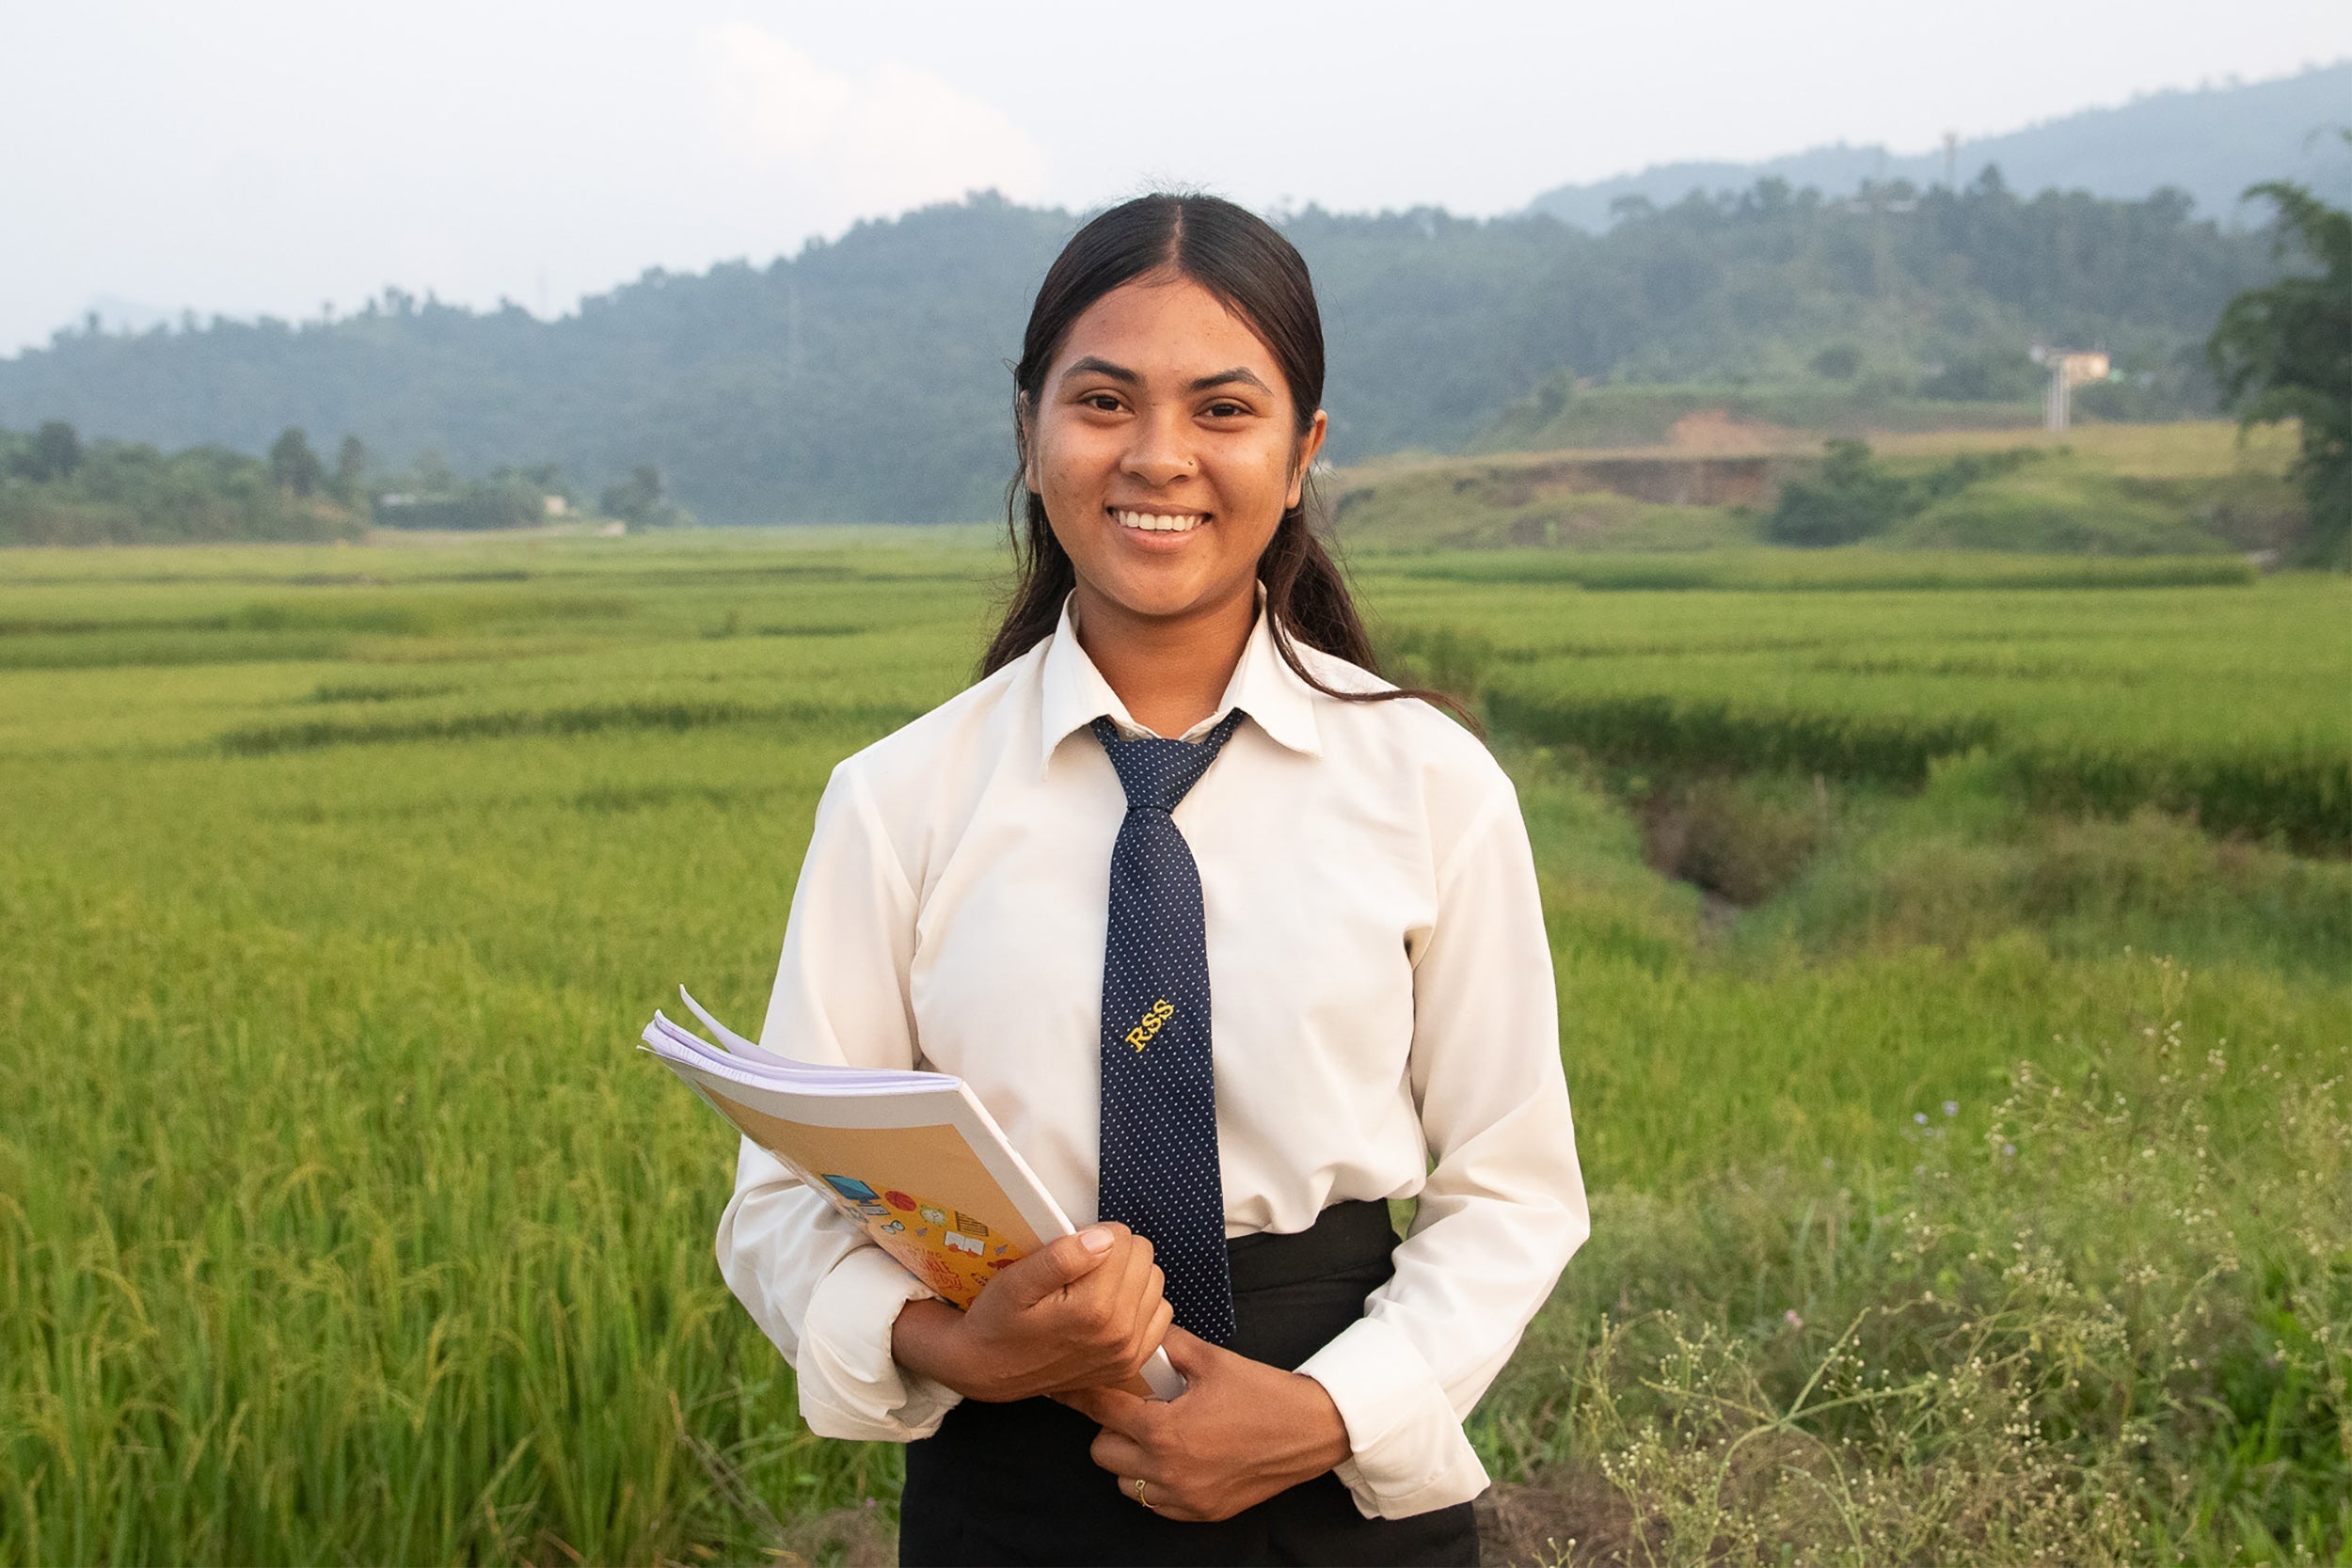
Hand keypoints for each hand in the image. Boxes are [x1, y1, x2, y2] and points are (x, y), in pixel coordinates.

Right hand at [891, 1223, 1172, 1403]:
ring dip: (1129, 1276)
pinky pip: (1160, 1313)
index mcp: (1093, 1309)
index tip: (1072, 1249)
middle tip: (1081, 1267)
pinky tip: (1111, 1305)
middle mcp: (1119, 1334)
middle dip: (1115, 1252)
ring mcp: (1128, 1352)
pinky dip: (1140, 1302)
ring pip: (1154, 1281)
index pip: (1122, 1239)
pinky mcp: (1131, 1363)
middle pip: (1143, 1257)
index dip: (1096, 1234)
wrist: (987, 1370)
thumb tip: (1104, 1238)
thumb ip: (1061, 1258)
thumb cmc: (997, 1322)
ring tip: (1093, 1285)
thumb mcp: (1016, 1282)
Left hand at [1060, 1327, 1352, 1522]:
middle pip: (1102, 1452)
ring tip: (1156, 1433)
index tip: (1076, 1383)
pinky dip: (1154, 1483)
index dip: (1086, 1392)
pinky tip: (1176, 1457)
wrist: (1311, 1430)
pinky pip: (1154, 1504)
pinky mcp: (1201, 1512)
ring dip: (1130, 1457)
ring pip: (1124, 1482)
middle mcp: (1169, 1471)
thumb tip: (1140, 1330)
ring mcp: (1185, 1498)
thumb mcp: (1212, 1359)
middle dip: (1110, 1426)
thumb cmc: (1263, 1392)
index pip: (1102, 1410)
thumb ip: (1168, 1345)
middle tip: (1134, 1407)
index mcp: (1165, 1431)